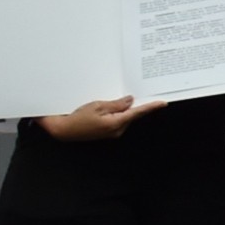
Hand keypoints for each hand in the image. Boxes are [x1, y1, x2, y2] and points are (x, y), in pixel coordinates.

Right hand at [40, 95, 161, 141]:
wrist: (63, 130)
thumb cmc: (77, 118)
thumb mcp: (97, 106)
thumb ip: (116, 104)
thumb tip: (130, 101)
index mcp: (116, 123)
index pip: (137, 113)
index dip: (150, 107)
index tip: (162, 103)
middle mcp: (117, 130)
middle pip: (132, 115)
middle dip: (135, 105)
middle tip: (138, 91)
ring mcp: (112, 133)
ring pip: (125, 117)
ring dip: (124, 109)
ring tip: (118, 98)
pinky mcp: (107, 132)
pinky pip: (117, 120)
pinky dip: (118, 113)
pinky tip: (112, 106)